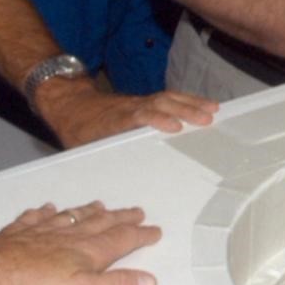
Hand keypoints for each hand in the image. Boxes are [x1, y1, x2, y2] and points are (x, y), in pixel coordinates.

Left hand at [0, 201, 161, 284]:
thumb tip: (148, 280)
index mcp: (87, 251)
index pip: (121, 240)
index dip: (140, 235)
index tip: (154, 231)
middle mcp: (68, 235)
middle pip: (100, 223)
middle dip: (121, 218)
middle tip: (136, 212)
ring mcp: (41, 231)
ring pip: (71, 216)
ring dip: (88, 211)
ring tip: (100, 205)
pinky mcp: (18, 233)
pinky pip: (36, 217)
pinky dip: (44, 212)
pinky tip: (46, 209)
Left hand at [35, 81, 218, 145]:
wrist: (71, 104)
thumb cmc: (78, 129)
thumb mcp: (82, 146)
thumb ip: (100, 160)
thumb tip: (114, 186)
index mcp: (115, 120)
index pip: (138, 116)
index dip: (156, 120)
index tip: (174, 126)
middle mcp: (131, 108)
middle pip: (159, 104)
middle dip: (184, 110)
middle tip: (206, 119)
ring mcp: (140, 102)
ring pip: (167, 98)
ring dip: (191, 103)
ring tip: (213, 110)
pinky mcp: (146, 101)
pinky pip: (169, 98)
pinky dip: (188, 100)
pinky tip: (205, 105)